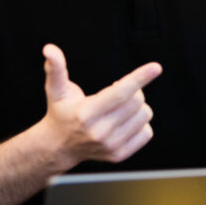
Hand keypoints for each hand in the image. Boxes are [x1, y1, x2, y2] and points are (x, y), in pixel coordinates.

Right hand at [39, 44, 160, 167]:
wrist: (58, 146)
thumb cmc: (60, 113)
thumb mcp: (56, 90)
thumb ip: (56, 68)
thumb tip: (49, 49)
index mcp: (86, 114)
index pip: (120, 92)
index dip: (139, 78)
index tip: (156, 67)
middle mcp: (99, 132)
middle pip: (137, 101)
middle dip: (133, 90)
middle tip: (117, 92)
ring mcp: (110, 146)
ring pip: (145, 115)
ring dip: (138, 107)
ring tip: (119, 107)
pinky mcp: (119, 155)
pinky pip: (147, 133)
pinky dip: (140, 123)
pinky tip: (124, 121)